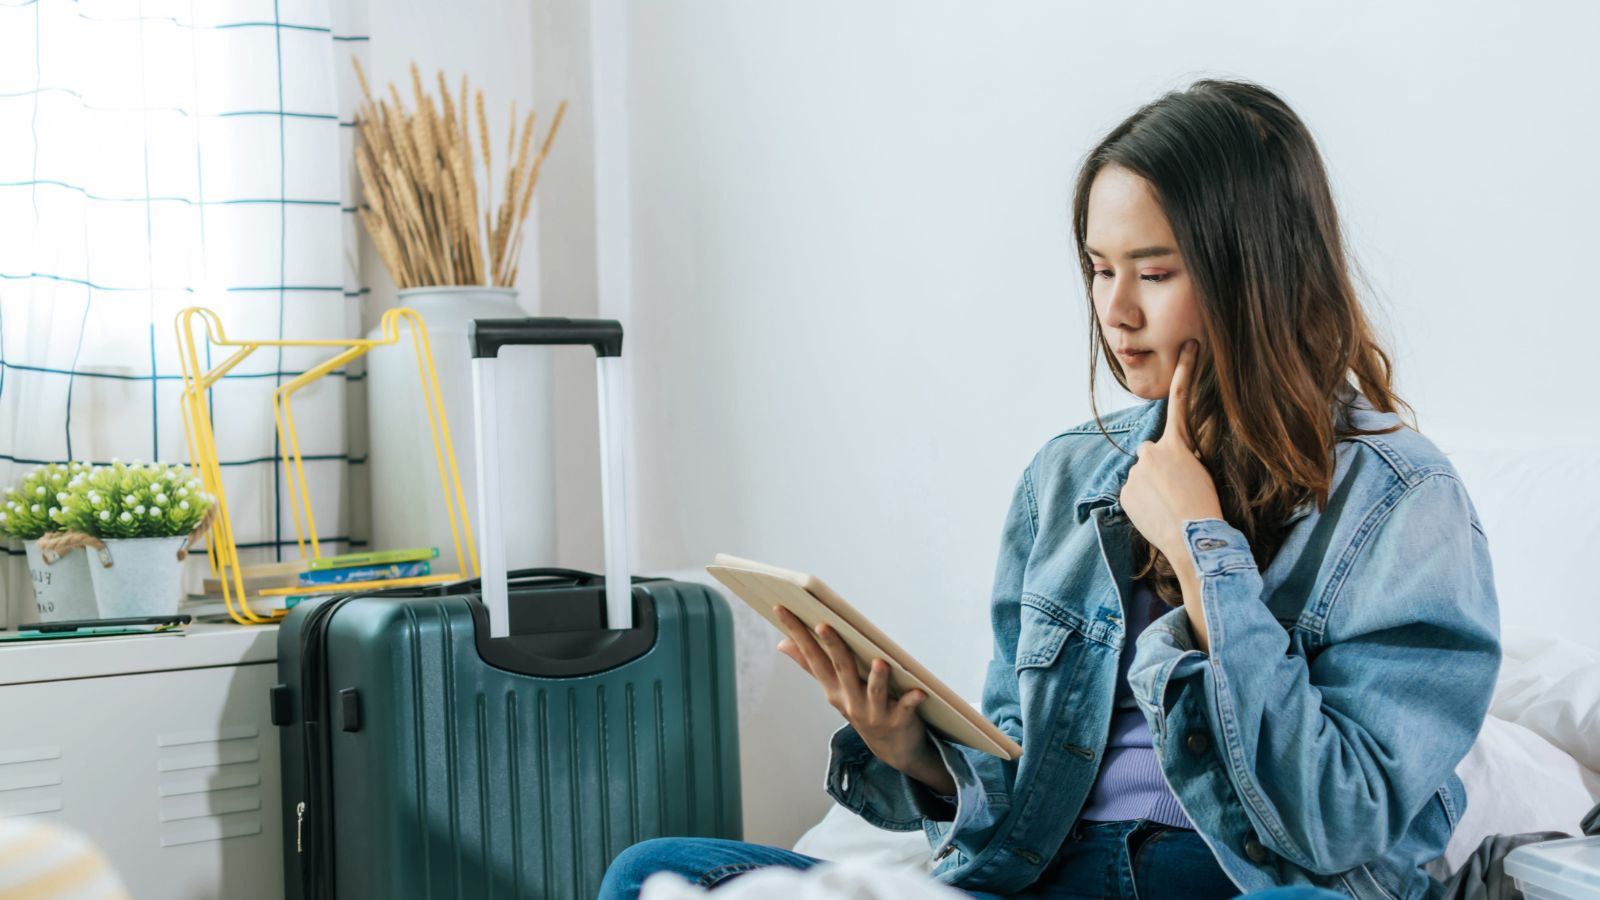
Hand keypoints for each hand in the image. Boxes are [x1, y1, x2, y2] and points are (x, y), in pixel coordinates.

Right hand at [772, 606, 939, 776]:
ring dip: (877, 678)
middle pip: (841, 669)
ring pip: (874, 692)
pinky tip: (919, 692)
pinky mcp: (899, 720)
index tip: (781, 609)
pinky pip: (906, 708)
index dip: (796, 633)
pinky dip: (912, 700)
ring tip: (879, 662)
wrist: (892, 748)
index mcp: (833, 689)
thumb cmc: (862, 709)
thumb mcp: (834, 690)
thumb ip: (811, 666)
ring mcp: (874, 712)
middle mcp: (850, 700)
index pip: (811, 656)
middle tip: (823, 626)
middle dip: (833, 647)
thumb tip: (783, 644)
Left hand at [1118, 339, 1224, 582]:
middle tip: (1178, 492)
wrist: (1193, 539)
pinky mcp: (1125, 493)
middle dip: (1163, 468)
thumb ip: (1183, 458)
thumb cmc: (1207, 508)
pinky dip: (1143, 502)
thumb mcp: (1204, 473)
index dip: (1186, 371)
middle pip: (1154, 454)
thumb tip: (1165, 461)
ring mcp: (1135, 473)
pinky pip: (1134, 494)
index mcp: (1175, 445)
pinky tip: (1157, 515)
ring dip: (1153, 488)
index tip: (1190, 345)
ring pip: (1143, 476)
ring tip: (1170, 507)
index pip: (1181, 401)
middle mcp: (1150, 452)